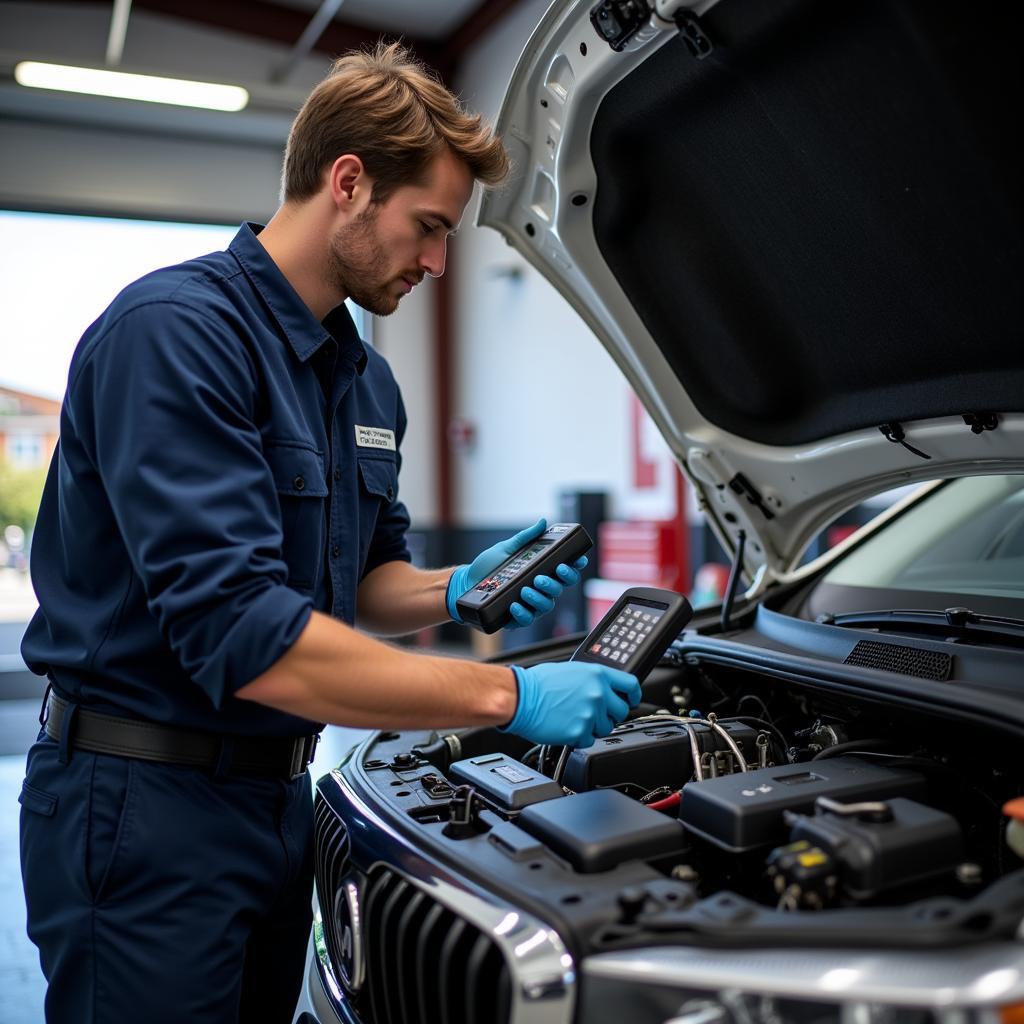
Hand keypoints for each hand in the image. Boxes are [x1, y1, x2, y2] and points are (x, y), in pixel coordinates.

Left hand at [446, 518, 587, 627]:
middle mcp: (539, 589)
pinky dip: (523, 613)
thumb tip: (542, 522)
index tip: (577, 561)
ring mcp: (529, 604)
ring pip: (546, 605)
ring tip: (525, 589)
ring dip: (538, 598)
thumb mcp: (506, 548)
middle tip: (540, 577)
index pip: (564, 571)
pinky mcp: (516, 617)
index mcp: (540, 571)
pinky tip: (515, 604)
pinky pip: (527, 619)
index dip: (574, 567)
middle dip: (555, 583)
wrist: (466, 582)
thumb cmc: (488, 566)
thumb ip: (525, 538)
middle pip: (559, 589)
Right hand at [502, 662, 640, 747]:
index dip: (633, 695)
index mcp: (597, 675)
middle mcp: (598, 693)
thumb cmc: (538, 683)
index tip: (631, 700)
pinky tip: (565, 726)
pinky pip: (588, 740)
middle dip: (609, 714)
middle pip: (621, 711)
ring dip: (593, 727)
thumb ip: (591, 680)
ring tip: (573, 718)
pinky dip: (578, 737)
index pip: (631, 685)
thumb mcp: (571, 670)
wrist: (519, 698)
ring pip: (605, 728)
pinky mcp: (579, 732)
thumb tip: (602, 688)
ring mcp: (590, 714)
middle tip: (593, 713)